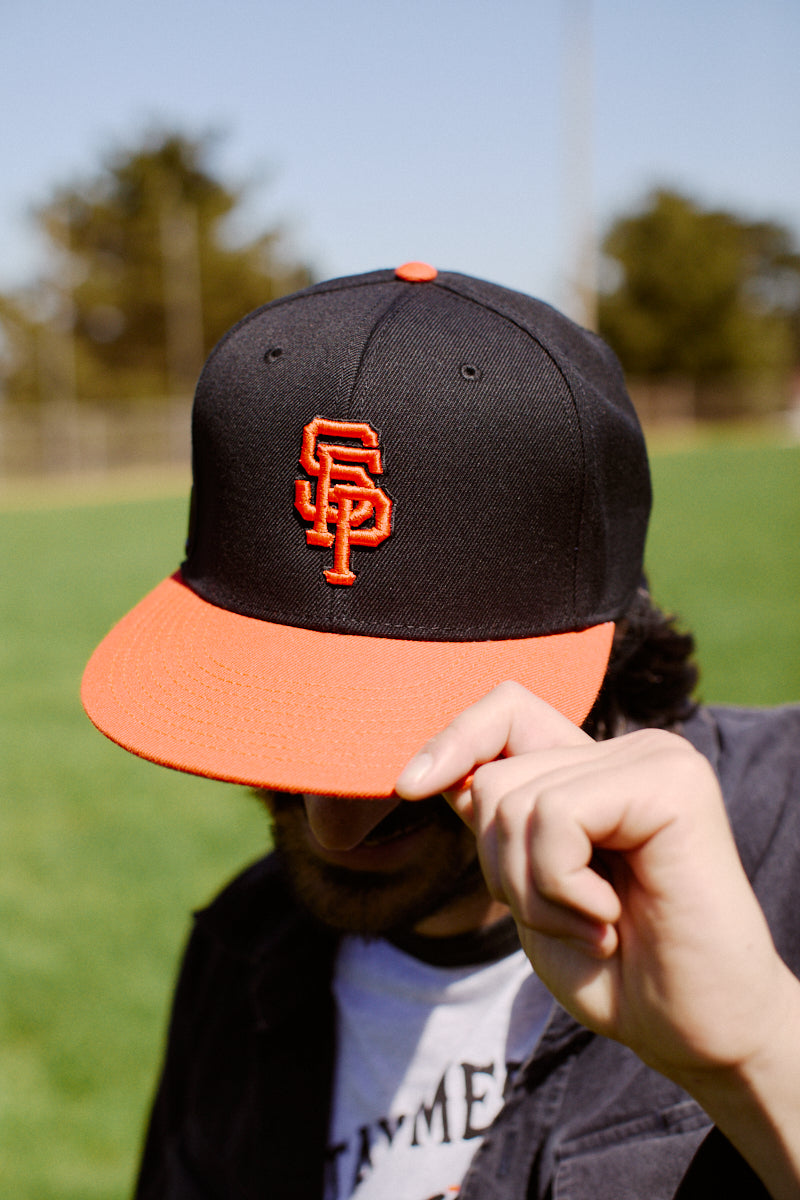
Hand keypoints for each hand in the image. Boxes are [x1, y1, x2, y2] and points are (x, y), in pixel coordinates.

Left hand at [395, 682, 796, 1090]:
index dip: (453, 739)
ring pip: (514, 800)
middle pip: (493, 775)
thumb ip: (497, 822)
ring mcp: (654, 759)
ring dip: (535, 892)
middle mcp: (628, 750)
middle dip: (502, 867)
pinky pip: (556, 818)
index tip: (411, 786)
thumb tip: (434, 770)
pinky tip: (611, 921)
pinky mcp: (671, 784)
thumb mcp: (531, 887)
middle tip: (569, 917)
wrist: (693, 1035)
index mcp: (595, 769)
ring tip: (593, 926)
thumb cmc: (616, 969)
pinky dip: (563, 889)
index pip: (506, 709)